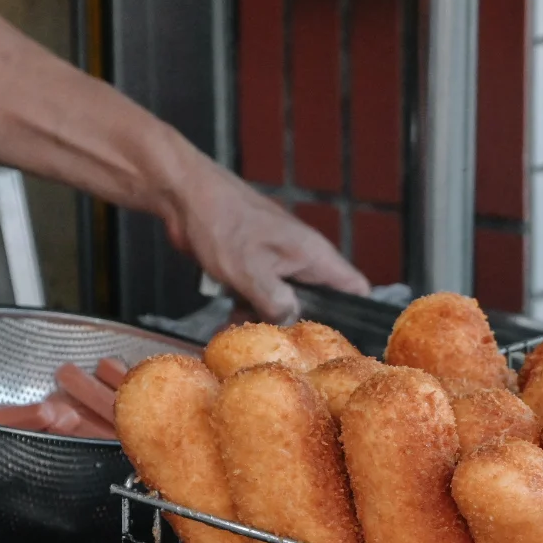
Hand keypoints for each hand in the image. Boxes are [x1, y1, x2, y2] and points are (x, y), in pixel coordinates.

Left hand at [158, 154, 368, 323]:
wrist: (185, 198)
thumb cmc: (221, 222)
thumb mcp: (250, 271)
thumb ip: (276, 302)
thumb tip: (291, 323)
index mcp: (314, 255)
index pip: (355, 288)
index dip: (356, 317)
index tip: (340, 343)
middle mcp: (302, 260)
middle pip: (319, 304)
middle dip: (301, 327)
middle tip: (281, 344)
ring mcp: (279, 264)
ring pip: (286, 305)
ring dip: (267, 322)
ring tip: (245, 330)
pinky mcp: (256, 269)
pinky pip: (262, 299)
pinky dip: (248, 311)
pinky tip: (230, 320)